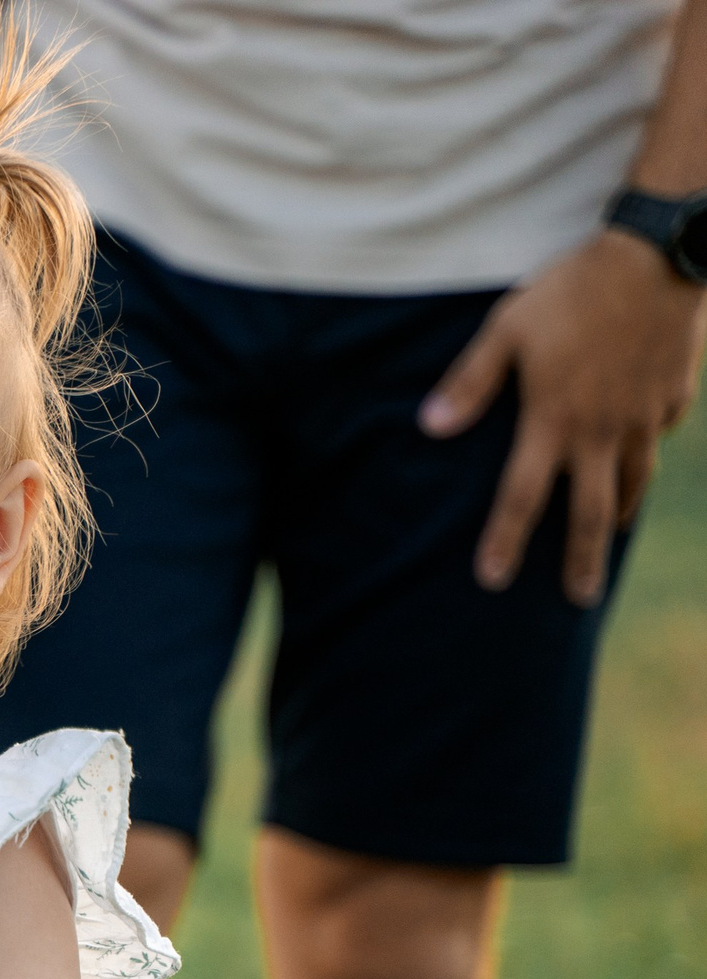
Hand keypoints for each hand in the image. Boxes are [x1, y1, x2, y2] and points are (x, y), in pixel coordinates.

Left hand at [421, 229, 706, 605]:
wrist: (656, 254)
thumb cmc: (571, 289)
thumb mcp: (507, 329)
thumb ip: (470, 382)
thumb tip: (429, 426)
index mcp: (554, 419)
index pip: (521, 496)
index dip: (504, 540)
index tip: (490, 580)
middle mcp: (602, 429)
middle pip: (592, 513)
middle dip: (583, 560)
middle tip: (579, 599)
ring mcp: (644, 415)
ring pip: (634, 481)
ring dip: (620, 515)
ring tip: (611, 537)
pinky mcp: (673, 394)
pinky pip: (658, 435)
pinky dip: (645, 454)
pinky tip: (638, 458)